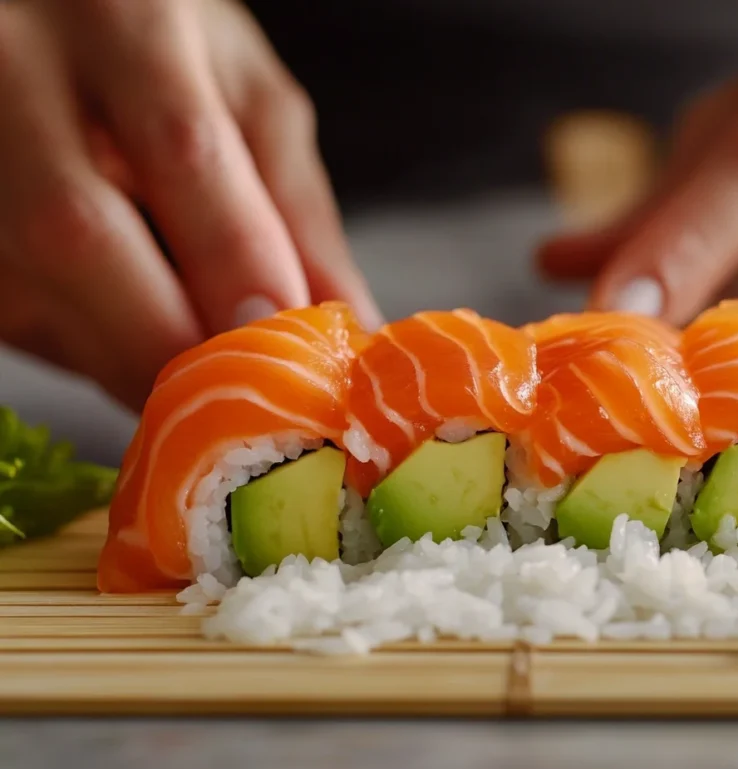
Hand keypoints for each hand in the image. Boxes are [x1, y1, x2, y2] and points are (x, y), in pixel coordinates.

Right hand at [0, 0, 381, 410]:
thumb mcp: (249, 98)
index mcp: (124, 22)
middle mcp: (15, 72)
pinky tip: (132, 331)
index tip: (293, 346)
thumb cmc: (163, 50)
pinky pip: (14, 313)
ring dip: (131, 359)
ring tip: (201, 372)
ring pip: (32, 293)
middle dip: (172, 344)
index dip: (236, 264)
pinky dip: (89, 346)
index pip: (183, 152)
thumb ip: (296, 210)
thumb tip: (348, 326)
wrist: (44, 19)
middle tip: (247, 404)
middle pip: (76, 233)